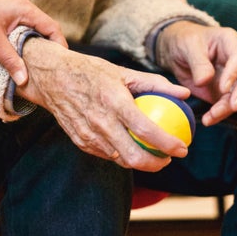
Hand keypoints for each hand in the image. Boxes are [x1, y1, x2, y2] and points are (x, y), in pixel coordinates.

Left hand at [0, 0, 67, 85]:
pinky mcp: (6, 11)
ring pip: (33, 28)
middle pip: (45, 27)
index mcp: (25, 9)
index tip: (61, 62)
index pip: (52, 27)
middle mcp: (23, 6)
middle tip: (50, 66)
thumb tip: (24, 80)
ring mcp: (14, 7)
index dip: (59, 45)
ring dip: (36, 43)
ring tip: (37, 62)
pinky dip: (25, 39)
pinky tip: (21, 52)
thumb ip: (10, 60)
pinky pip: (23, 26)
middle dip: (49, 46)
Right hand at [17, 38, 190, 171]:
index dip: (168, 144)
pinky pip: (105, 155)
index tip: (182, 148)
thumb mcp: (122, 72)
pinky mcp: (80, 141)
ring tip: (151, 153)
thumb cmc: (89, 72)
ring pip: (120, 160)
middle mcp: (100, 122)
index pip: (146, 130)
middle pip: (133, 157)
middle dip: (157, 164)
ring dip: (139, 162)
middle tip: (168, 158)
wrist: (53, 78)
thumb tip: (184, 93)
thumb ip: (155, 83)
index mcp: (114, 102)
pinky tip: (128, 146)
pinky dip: (120, 154)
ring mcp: (88, 134)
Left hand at [156, 21, 236, 125]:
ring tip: (212, 116)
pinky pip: (227, 104)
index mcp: (230, 42)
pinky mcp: (224, 91)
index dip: (233, 74)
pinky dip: (219, 113)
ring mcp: (233, 77)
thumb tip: (204, 81)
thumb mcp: (188, 47)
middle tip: (232, 106)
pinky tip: (209, 119)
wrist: (177, 51)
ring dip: (228, 108)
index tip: (223, 88)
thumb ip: (198, 63)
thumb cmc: (185, 42)